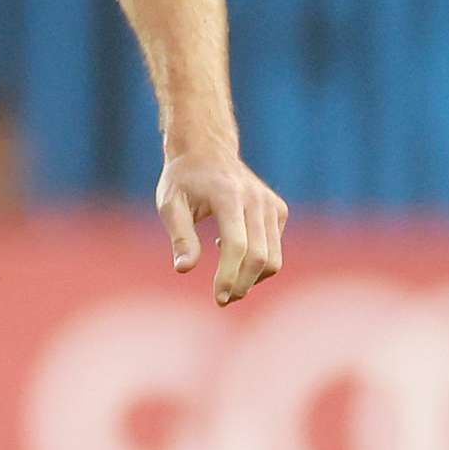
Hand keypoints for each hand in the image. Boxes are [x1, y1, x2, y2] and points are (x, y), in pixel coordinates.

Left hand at [156, 146, 288, 304]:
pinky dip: (257, 261)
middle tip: (222, 300)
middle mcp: (256, 199)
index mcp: (229, 196)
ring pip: (274, 257)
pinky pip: (275, 248)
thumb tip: (184, 269)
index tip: (218, 299)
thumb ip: (179, 236)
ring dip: (252, 279)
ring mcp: (271, 204)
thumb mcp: (170, 204)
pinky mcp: (278, 211)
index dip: (229, 276)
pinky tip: (230, 248)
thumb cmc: (183, 180)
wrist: (207, 149)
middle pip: (260, 257)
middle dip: (242, 285)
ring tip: (226, 281)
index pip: (237, 246)